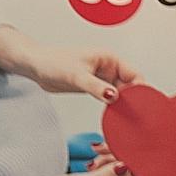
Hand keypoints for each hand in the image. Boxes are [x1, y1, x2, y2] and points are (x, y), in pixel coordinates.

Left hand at [0, 26, 140, 101]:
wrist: (34, 67)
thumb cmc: (51, 62)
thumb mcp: (76, 75)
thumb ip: (96, 87)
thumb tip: (114, 96)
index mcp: (110, 59)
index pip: (135, 74)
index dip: (140, 89)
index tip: (141, 103)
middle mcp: (109, 68)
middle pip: (131, 86)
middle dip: (134, 99)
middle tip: (134, 114)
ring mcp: (103, 78)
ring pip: (122, 94)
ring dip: (124, 104)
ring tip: (126, 116)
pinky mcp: (96, 87)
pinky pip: (111, 98)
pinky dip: (114, 106)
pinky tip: (114, 115)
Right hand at [0, 163, 152, 175]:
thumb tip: (124, 167)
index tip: (156, 159)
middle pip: (138, 173)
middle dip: (128, 158)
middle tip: (109, 150)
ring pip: (125, 165)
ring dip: (114, 155)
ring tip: (96, 155)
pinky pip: (114, 164)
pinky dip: (107, 156)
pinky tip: (95, 155)